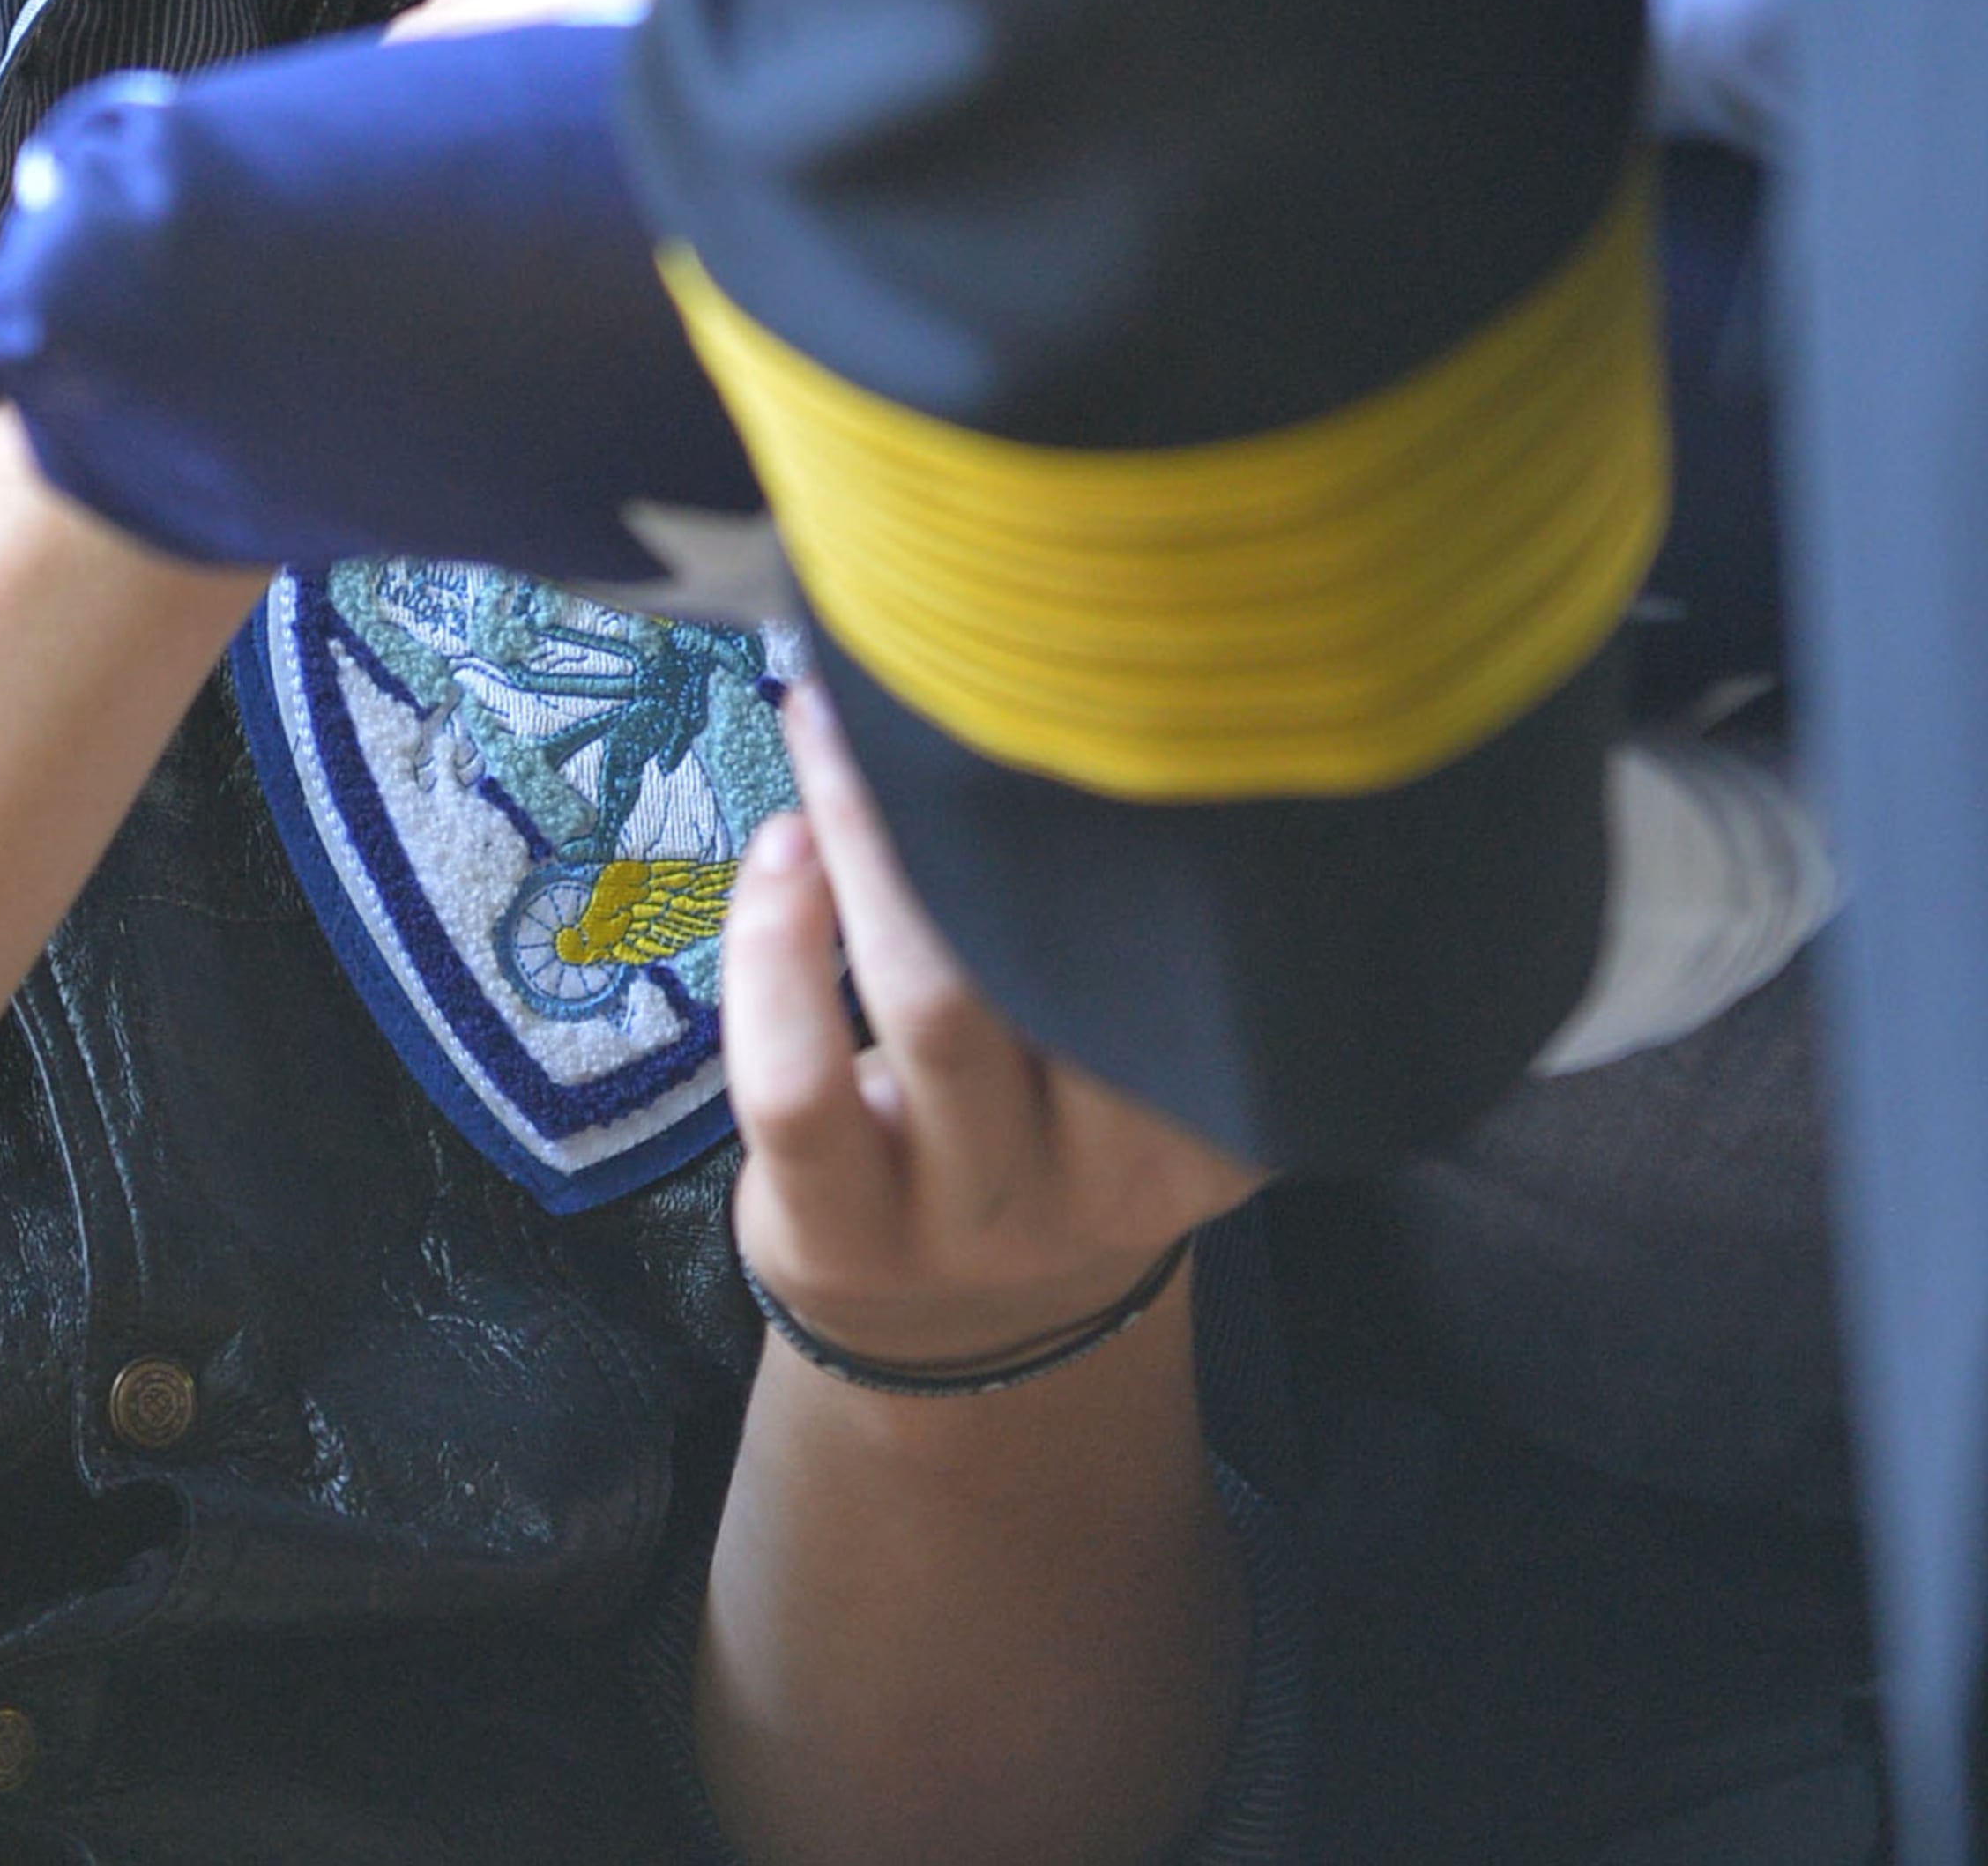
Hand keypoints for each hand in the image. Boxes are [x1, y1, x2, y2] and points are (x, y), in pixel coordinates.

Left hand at [721, 679, 1259, 1373]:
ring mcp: (976, 1218)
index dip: (1142, 799)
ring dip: (869, 838)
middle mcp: (1111, 1177)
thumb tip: (1101, 668)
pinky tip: (782, 853)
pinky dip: (775, 945)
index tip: (1090, 666)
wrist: (964, 1335)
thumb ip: (1137, 917)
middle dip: (979, 795)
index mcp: (1211, 1116)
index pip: (1197, 956)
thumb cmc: (1051, 1113)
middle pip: (1055, 966)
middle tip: (931, 652)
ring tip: (833, 729)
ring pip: (933, 1008)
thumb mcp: (1133, 1045)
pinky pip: (798, 1086)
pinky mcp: (845, 1237)